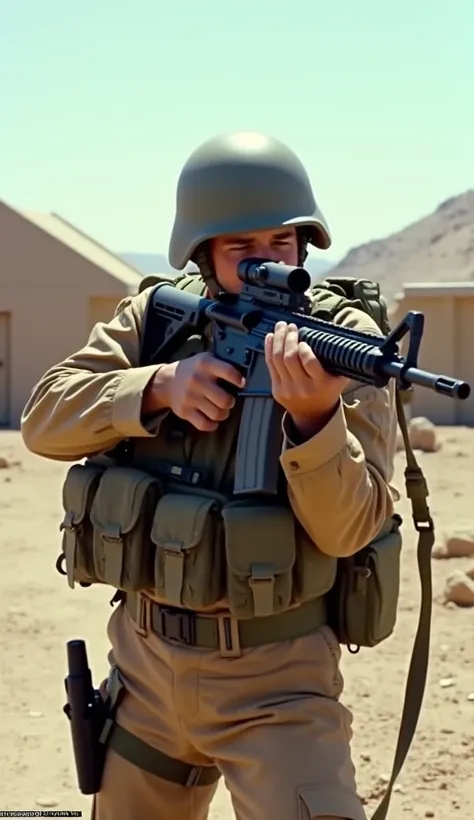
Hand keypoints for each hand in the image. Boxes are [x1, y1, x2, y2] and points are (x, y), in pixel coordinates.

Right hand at [143, 353, 244, 431]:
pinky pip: (204, 424)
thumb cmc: (194, 371)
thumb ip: (222, 365)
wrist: (167, 381)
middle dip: (230, 402)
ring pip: (217, 414)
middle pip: (225, 400)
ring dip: (223, 414)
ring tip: (221, 410)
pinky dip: (212, 425)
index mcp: (205, 364)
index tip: (241, 383)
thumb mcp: (206, 359)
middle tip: (228, 401)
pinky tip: (212, 419)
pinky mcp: (184, 411)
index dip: (239, 380)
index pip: (228, 372)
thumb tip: (244, 377)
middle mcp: (197, 380)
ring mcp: (190, 397)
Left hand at [265, 321, 349, 436]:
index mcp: (320, 384)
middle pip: (290, 358)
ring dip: (278, 340)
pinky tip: (271, 337)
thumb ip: (339, 360)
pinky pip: (270, 365)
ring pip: (277, 359)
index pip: (309, 362)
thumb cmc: (328, 390)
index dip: (304, 348)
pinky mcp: (276, 389)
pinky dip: (269, 349)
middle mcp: (302, 387)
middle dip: (288, 338)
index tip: (304, 340)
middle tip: (290, 326)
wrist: (313, 415)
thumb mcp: (339, 378)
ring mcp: (287, 389)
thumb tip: (341, 335)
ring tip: (281, 327)